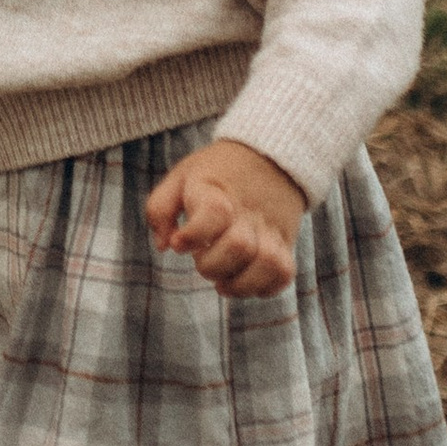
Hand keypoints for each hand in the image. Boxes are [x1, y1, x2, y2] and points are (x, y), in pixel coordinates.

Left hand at [145, 139, 305, 300]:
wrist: (269, 157)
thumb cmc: (216, 172)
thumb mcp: (181, 176)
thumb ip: (160, 209)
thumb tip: (164, 246)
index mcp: (217, 191)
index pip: (214, 213)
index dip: (194, 235)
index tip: (179, 243)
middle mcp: (247, 211)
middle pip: (239, 246)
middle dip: (212, 266)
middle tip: (202, 260)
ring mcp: (270, 228)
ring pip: (268, 264)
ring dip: (241, 284)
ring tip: (223, 282)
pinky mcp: (286, 242)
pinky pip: (285, 273)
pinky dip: (266, 287)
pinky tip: (246, 282)